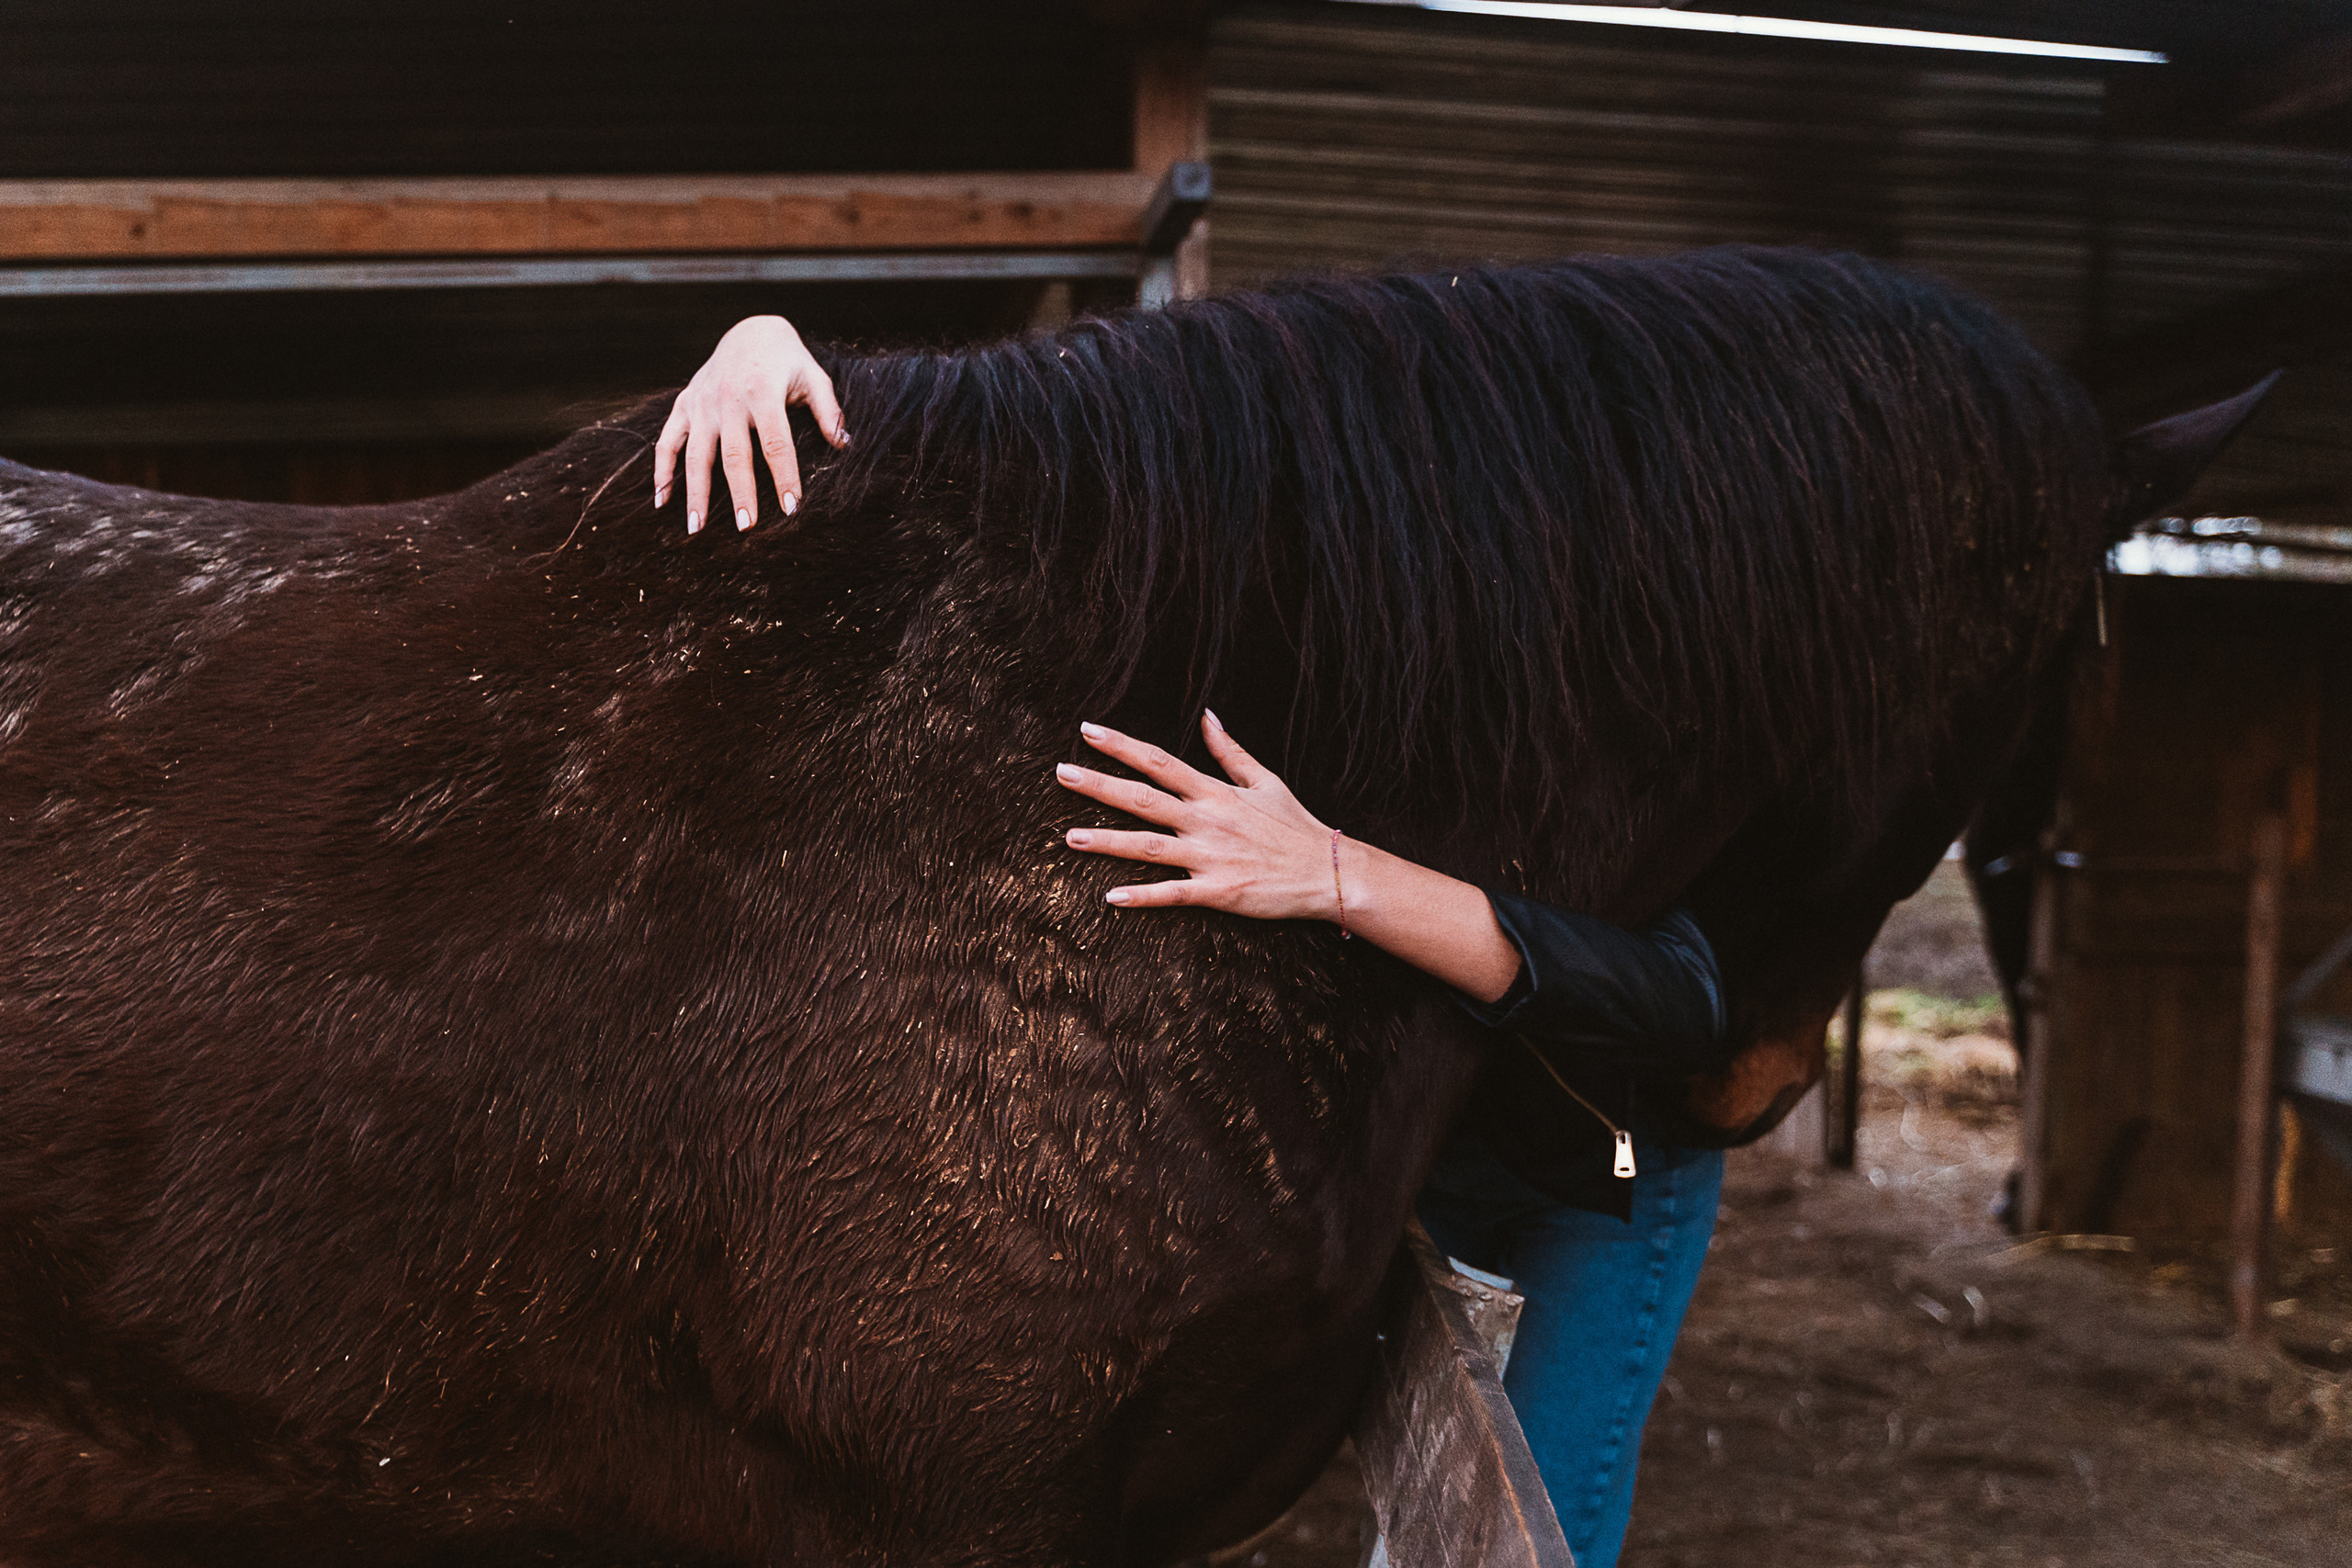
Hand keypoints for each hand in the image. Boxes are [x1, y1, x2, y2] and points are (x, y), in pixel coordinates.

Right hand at [653, 315, 849, 534]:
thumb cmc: (787, 359)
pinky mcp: (684, 405)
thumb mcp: (813, 376)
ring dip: (696, 493)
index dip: (784, 476)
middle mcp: (727, 399)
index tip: (791, 508)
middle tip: (747, 528)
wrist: (749, 330)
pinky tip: (662, 502)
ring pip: (696, 454)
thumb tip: (844, 445)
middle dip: (740, 494)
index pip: (776, 442)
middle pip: (733, 455)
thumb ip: (828, 411)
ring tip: (698, 528)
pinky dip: (661, 471)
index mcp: (762, 391)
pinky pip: (667, 441)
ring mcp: (701, 403)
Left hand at [1055, 714, 1337, 919]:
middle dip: (1098, 786)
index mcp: (1215, 792)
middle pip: (1143, 799)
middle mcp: (1206, 820)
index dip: (1121, 746)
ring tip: (1069, 837)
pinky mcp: (1218, 891)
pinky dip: (1143, 896)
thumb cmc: (1296, 827)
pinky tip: (1112, 897)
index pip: (1159, 762)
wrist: (1328, 871)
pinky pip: (1173, 894)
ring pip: (1148, 847)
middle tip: (1060, 773)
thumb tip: (1208, 716)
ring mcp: (1210, 857)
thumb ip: (1230, 751)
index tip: (1087, 731)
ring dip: (1107, 842)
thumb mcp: (1265, 781)